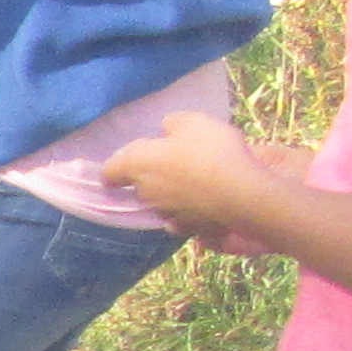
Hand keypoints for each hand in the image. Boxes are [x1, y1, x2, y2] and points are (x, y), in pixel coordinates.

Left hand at [107, 105, 261, 238]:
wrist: (241, 191)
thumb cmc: (210, 150)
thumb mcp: (192, 122)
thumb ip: (173, 123)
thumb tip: (166, 129)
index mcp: (138, 165)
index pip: (111, 171)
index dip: (113, 169)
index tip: (116, 170)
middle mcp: (145, 193)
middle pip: (138, 186)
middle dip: (148, 178)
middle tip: (169, 165)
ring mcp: (165, 213)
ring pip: (159, 204)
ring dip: (169, 195)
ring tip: (191, 183)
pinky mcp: (187, 228)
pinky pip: (181, 219)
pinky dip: (187, 212)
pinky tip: (201, 205)